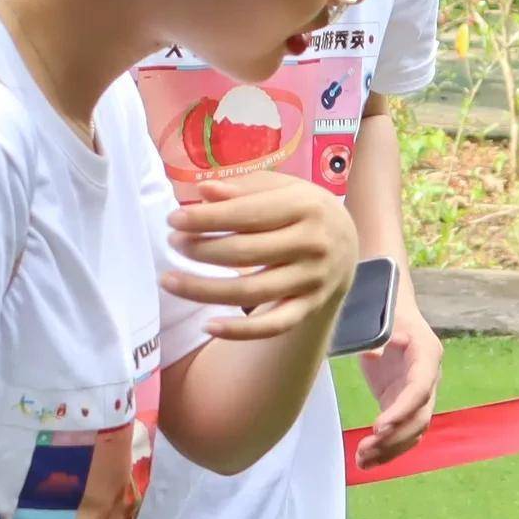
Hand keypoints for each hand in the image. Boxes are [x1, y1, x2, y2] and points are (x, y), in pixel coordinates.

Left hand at [162, 172, 357, 342]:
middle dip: (200, 250)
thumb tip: (204, 191)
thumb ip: (244, 188)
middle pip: (245, 253)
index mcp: (306, 206)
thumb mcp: (282, 188)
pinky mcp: (309, 307)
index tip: (173, 220)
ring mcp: (313, 280)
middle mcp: (313, 244)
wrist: (347, 243)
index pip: (248, 214)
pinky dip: (240, 331)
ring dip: (204, 290)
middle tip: (173, 244)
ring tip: (170, 281)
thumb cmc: (302, 209)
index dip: (206, 219)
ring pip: (252, 292)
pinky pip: (273, 326)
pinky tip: (208, 325)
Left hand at [353, 292, 441, 467]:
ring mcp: (419, 395)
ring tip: (362, 460)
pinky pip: (401, 432)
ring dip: (390, 450)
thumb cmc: (388, 311)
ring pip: (413, 431)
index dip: (402, 410)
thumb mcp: (383, 317)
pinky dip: (386, 449)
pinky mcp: (403, 404)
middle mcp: (429, 378)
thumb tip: (374, 353)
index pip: (419, 389)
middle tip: (366, 448)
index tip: (379, 427)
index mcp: (428, 354)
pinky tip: (366, 461)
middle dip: (395, 437)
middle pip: (420, 416)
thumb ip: (380, 335)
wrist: (394, 313)